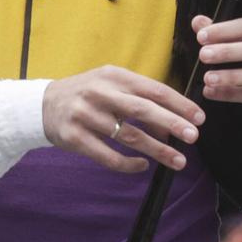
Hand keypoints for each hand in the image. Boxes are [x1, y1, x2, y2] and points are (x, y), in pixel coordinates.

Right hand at [43, 66, 204, 174]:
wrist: (43, 105)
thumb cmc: (87, 94)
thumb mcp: (110, 84)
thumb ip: (138, 98)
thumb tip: (171, 122)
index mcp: (113, 75)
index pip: (153, 89)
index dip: (178, 104)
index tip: (198, 117)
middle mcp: (100, 93)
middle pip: (143, 110)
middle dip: (172, 124)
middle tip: (193, 137)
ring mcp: (86, 115)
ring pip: (129, 136)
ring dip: (157, 150)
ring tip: (178, 161)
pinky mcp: (75, 137)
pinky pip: (107, 155)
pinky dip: (128, 164)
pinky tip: (142, 166)